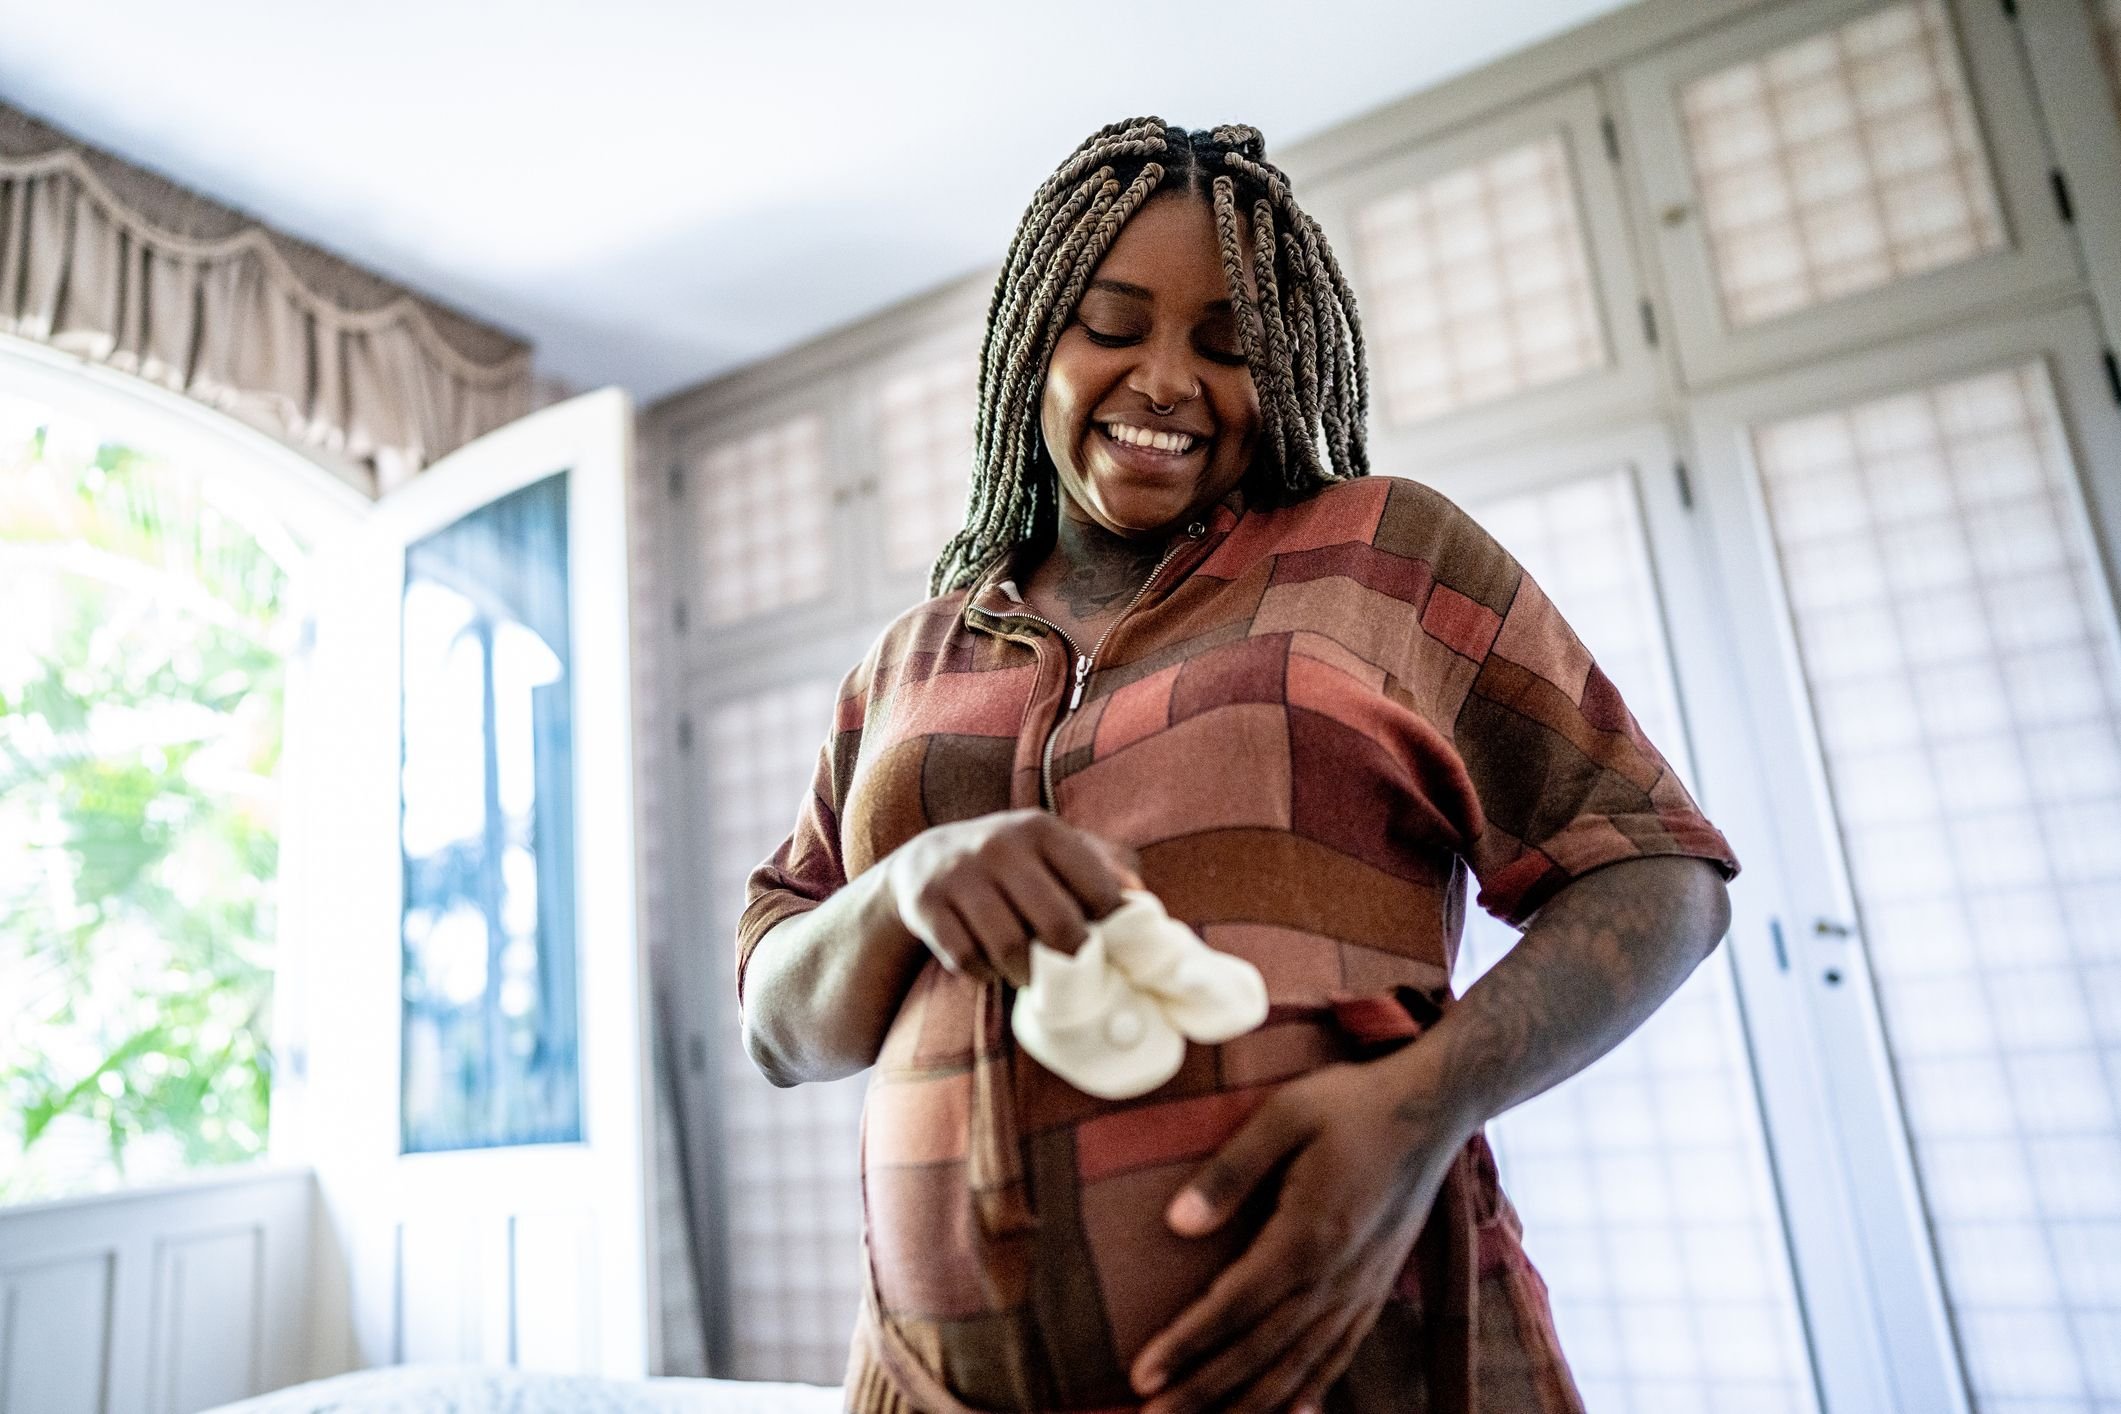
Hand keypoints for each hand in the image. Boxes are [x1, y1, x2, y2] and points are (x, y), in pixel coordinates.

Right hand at [882, 808, 1140, 986]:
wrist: (924, 860)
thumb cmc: (1010, 861)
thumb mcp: (1054, 848)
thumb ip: (1103, 866)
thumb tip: (1141, 899)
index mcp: (1041, 828)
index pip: (1097, 888)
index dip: (1110, 924)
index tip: (1106, 938)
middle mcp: (1000, 845)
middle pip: (1057, 924)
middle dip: (1072, 957)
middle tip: (1072, 968)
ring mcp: (960, 875)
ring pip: (1009, 947)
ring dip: (1026, 973)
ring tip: (1030, 973)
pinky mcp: (927, 905)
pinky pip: (967, 959)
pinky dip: (984, 972)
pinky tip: (990, 964)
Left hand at [1130, 1051, 1475, 1413]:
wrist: (1430, 1109)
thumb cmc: (1349, 1104)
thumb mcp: (1284, 1114)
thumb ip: (1230, 1171)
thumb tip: (1177, 1224)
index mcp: (1308, 1234)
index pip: (1235, 1306)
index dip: (1186, 1344)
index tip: (1142, 1374)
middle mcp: (1337, 1276)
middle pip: (1261, 1351)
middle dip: (1204, 1391)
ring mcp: (1360, 1289)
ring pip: (1299, 1366)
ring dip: (1250, 1404)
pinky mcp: (1375, 1289)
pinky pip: (1339, 1356)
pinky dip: (1309, 1392)